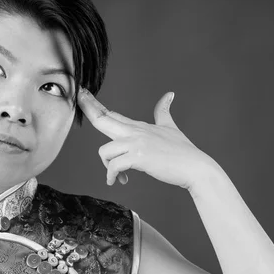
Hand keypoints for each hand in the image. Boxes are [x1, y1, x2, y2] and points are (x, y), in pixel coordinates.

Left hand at [77, 88, 210, 188]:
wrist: (195, 167)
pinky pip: (114, 166)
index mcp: (139, 126)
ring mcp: (136, 144)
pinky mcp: (139, 157)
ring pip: (104, 151)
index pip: (112, 114)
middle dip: (88, 109)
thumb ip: (164, 112)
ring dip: (107, 166)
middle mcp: (135, 132)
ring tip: (118, 175)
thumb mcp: (171, 127)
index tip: (82, 93)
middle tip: (78, 97)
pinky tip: (120, 181)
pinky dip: (113, 176)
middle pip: (103, 119)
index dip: (94, 104)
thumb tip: (169, 95)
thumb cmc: (184, 150)